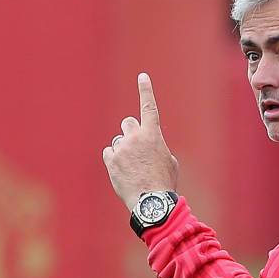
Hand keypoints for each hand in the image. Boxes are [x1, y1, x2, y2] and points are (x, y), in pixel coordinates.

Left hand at [103, 73, 177, 210]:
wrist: (151, 201)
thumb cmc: (164, 183)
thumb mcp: (169, 162)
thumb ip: (158, 147)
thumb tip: (149, 147)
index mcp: (153, 135)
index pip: (149, 107)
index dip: (146, 90)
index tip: (142, 76)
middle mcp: (136, 138)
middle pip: (127, 123)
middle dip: (131, 132)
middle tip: (135, 148)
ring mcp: (122, 148)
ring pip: (118, 140)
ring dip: (124, 150)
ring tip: (132, 168)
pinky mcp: (111, 160)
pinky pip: (109, 152)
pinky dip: (115, 160)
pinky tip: (123, 172)